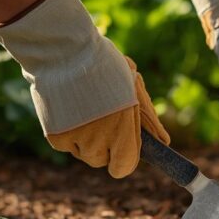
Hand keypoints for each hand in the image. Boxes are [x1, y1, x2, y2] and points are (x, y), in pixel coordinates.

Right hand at [47, 57, 169, 177]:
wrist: (65, 51)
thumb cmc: (106, 66)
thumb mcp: (134, 87)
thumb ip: (148, 118)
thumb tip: (164, 142)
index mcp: (123, 133)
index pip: (123, 167)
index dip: (124, 159)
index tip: (122, 148)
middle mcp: (98, 143)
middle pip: (101, 161)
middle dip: (104, 146)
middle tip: (103, 120)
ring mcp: (75, 141)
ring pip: (83, 154)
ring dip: (86, 141)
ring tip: (86, 110)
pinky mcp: (55, 137)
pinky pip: (65, 144)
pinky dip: (68, 133)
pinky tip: (70, 109)